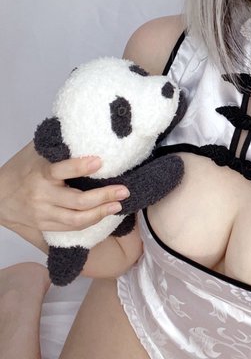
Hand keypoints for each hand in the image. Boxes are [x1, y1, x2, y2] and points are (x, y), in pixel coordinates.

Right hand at [0, 142, 129, 231]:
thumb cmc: (19, 169)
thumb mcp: (34, 152)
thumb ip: (56, 145)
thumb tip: (81, 129)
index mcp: (40, 173)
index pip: (61, 170)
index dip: (80, 166)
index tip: (99, 161)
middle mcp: (42, 195)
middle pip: (77, 201)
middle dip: (103, 196)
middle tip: (123, 190)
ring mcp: (43, 213)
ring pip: (76, 219)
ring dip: (100, 213)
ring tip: (118, 205)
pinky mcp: (45, 226)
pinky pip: (70, 228)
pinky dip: (89, 222)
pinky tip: (104, 215)